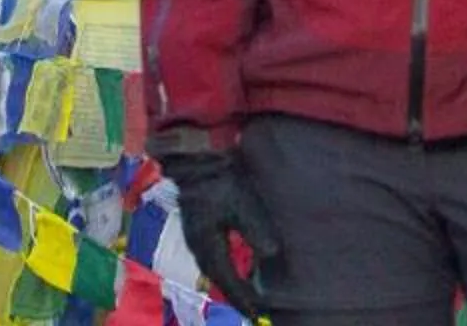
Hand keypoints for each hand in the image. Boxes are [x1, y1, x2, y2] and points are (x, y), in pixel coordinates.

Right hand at [163, 147, 284, 316]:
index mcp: (207, 244)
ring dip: (228, 282)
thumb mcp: (241, 203)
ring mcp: (194, 235)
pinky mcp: (197, 225)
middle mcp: (197, 245)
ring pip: (213, 268)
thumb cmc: (219, 180)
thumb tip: (271, 254)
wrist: (195, 156)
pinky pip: (211, 256)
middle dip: (234, 294)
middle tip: (252, 309)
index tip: (257, 312)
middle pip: (217, 278)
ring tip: (244, 294)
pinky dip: (223, 267)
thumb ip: (255, 229)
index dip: (242, 297)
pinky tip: (233, 266)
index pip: (227, 279)